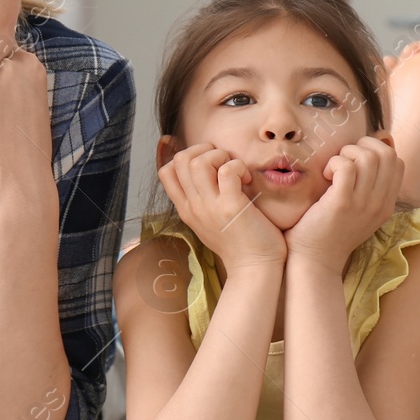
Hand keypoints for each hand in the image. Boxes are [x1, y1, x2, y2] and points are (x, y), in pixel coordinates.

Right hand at [157, 142, 287, 270]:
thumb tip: (204, 172)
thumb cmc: (239, 242)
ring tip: (235, 170)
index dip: (184, 155)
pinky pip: (226, 171)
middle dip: (203, 150)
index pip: (165, 172)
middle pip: (179, 161)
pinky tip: (247, 180)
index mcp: (186, 209)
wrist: (254, 269)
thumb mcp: (209, 220)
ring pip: (197, 162)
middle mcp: (193, 207)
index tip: (207, 161)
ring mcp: (209, 208)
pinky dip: (238, 166)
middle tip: (223, 163)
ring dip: (220, 156)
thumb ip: (202, 199)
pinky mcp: (230, 208)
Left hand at [282, 132, 402, 276]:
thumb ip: (366, 185)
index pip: (397, 161)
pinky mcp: (342, 203)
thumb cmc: (328, 230)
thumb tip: (368, 149)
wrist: (315, 261)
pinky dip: (333, 163)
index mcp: (386, 204)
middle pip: (387, 154)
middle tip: (343, 159)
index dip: (377, 149)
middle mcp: (379, 203)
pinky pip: (346, 167)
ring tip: (332, 169)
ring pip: (368, 157)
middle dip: (362, 146)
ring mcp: (363, 204)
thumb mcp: (357, 209)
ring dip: (346, 153)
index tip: (355, 158)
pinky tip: (325, 176)